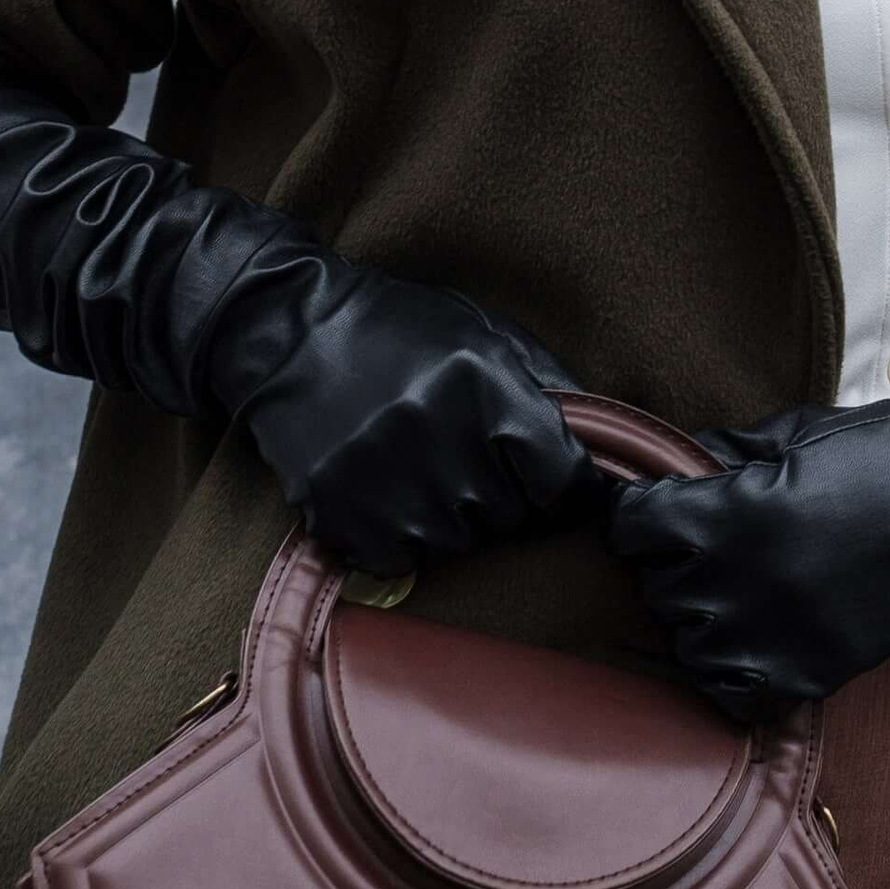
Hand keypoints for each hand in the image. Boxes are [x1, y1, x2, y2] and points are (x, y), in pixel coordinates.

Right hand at [216, 269, 595, 574]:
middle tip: (471, 457)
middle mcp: (441, 441)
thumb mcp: (483, 332)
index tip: (557, 485)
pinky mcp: (339, 515)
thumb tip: (601, 439)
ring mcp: (387, 484)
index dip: (570, 488)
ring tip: (424, 466)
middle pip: (513, 518)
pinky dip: (402, 538)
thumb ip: (546, 383)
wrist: (288, 334)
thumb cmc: (398, 327)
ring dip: (455, 517)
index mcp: (486, 387)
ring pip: (460, 544)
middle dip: (507, 496)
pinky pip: (401, 560)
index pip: (563, 479)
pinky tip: (388, 490)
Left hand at [609, 398, 889, 719]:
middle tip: (712, 542)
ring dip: (700, 617)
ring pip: (686, 644)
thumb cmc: (889, 452)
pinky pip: (732, 695)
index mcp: (732, 512)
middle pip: (656, 585)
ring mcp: (774, 636)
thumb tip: (673, 464)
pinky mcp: (810, 674)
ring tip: (736, 589)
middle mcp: (741, 580)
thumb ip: (726, 452)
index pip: (631, 526)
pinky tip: (752, 639)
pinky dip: (730, 672)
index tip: (663, 506)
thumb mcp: (798, 432)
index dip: (642, 511)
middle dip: (674, 560)